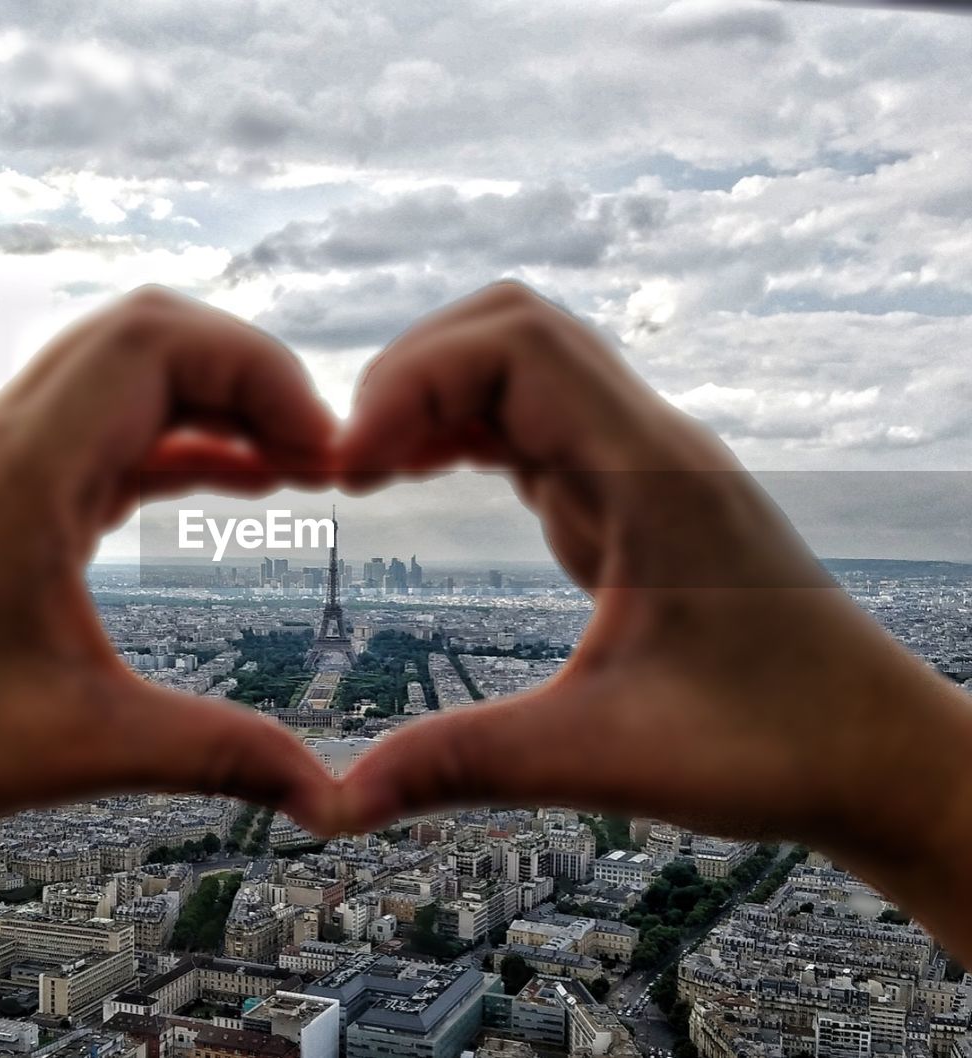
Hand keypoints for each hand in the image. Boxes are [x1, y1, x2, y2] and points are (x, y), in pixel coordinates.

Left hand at [0, 286, 340, 913]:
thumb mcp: (76, 748)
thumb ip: (215, 756)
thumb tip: (323, 793)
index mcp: (20, 476)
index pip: (154, 340)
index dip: (259, 370)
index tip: (322, 450)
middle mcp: (1, 443)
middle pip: (146, 336)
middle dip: (249, 377)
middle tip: (320, 456)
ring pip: (123, 376)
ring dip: (215, 405)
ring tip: (295, 467)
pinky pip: (103, 432)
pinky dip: (178, 440)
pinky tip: (232, 478)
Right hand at [336, 281, 971, 947]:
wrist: (873, 751)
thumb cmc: (776, 747)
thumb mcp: (607, 757)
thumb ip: (468, 764)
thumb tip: (343, 799)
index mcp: (653, 477)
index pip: (520, 347)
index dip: (415, 380)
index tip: (350, 466)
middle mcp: (648, 448)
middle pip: (512, 331)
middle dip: (412, 374)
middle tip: (346, 464)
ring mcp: (640, 466)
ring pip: (521, 370)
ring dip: (435, 398)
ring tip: (366, 470)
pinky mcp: (629, 497)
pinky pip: (532, 425)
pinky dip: (463, 432)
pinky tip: (420, 478)